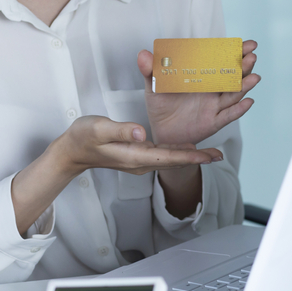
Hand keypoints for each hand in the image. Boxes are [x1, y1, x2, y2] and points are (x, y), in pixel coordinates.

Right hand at [53, 115, 222, 175]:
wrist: (71, 151)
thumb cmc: (83, 138)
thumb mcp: (99, 129)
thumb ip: (121, 130)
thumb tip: (141, 133)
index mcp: (135, 156)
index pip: (169, 156)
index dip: (190, 155)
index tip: (209, 156)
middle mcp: (141, 161)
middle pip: (175, 160)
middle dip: (198, 158)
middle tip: (220, 156)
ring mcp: (140, 160)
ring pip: (171, 158)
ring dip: (191, 155)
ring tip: (211, 153)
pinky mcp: (138, 154)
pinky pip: (163, 154)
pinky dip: (179, 151)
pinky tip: (188, 147)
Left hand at [139, 40, 260, 146]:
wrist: (160, 131)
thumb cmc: (160, 106)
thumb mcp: (153, 85)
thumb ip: (149, 70)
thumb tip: (144, 53)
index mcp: (202, 77)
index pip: (222, 62)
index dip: (235, 53)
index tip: (246, 44)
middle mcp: (212, 90)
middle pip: (233, 77)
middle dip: (244, 66)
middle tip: (251, 56)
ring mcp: (214, 106)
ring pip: (233, 95)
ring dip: (245, 86)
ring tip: (254, 77)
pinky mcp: (212, 122)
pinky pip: (228, 116)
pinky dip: (239, 110)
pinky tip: (248, 101)